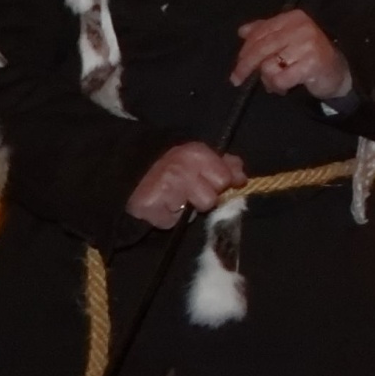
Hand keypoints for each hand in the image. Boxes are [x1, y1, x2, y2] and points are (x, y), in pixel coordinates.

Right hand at [128, 142, 245, 227]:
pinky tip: (164, 207)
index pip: (226, 178)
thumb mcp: (200, 157)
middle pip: (213, 198)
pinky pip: (173, 222)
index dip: (223, 184)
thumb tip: (241, 178)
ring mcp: (165, 189)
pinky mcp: (151, 208)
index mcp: (196, 153)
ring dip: (189, 210)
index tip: (213, 184)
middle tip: (192, 192)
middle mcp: (181, 169)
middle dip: (206, 197)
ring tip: (178, 199)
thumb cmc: (174, 167)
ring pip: (196, 212)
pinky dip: (170, 218)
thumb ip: (226, 164)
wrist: (133, 175)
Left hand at [230, 10, 353, 101]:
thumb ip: (266, 32)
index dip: (245, 48)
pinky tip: (285, 87)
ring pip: (269, 65)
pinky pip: (280, 79)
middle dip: (245, 65)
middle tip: (236, 79)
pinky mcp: (311, 64)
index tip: (238, 63)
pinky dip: (278, 86)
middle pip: (261, 47)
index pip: (261, 31)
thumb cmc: (308, 54)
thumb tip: (242, 31)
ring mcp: (307, 45)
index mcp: (294, 18)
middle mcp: (301, 27)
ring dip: (268, 79)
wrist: (337, 71)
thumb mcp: (287, 39)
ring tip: (277, 81)